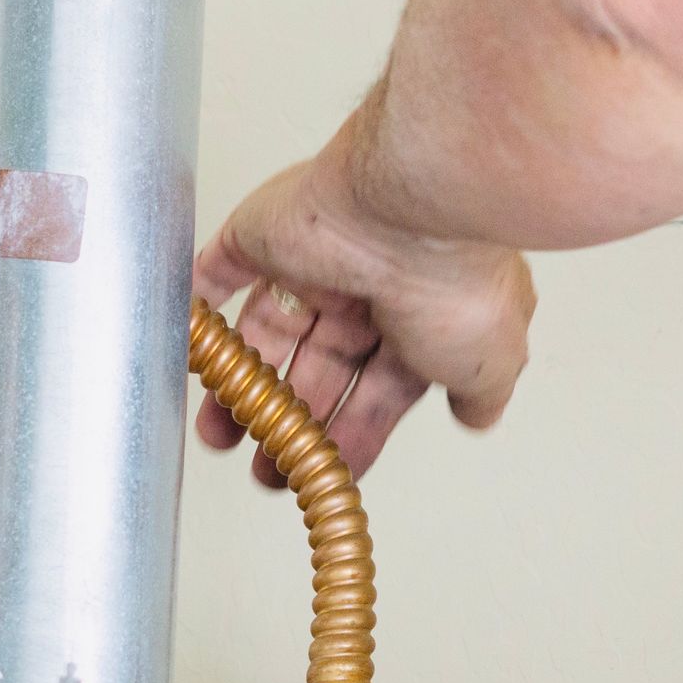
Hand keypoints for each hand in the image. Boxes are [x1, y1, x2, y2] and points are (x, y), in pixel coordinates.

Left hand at [192, 130, 536, 478]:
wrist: (413, 209)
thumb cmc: (457, 281)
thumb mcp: (490, 364)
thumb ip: (479, 392)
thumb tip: (477, 412)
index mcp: (422, 319)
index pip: (378, 390)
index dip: (352, 436)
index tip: (326, 473)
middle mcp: (369, 290)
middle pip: (318, 366)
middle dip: (291, 423)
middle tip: (268, 468)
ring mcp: (312, 261)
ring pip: (267, 332)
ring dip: (241, 388)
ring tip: (221, 434)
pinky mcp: (261, 235)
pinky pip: (217, 275)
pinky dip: (199, 312)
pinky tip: (191, 348)